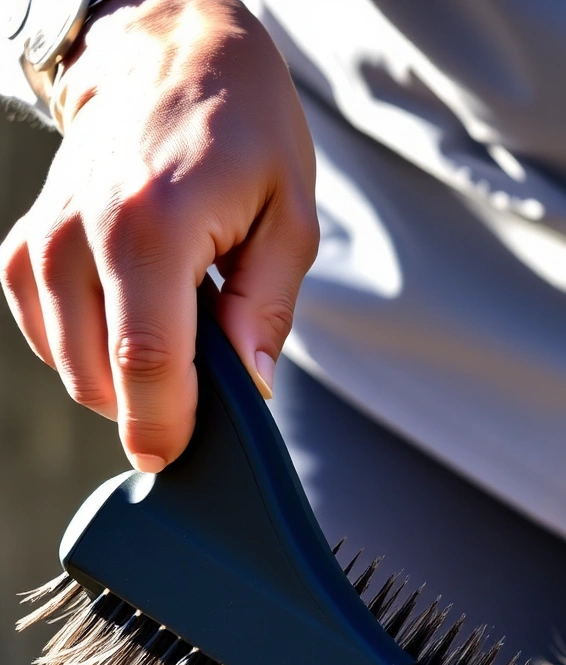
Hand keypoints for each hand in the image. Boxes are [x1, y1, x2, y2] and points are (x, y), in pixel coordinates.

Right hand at [2, 0, 317, 471]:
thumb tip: (249, 387)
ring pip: (68, 363)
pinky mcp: (22, 248)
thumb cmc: (242, 129)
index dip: (162, 426)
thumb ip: (268, 307)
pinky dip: (89, 349)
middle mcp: (81, 236)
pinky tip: (134, 319)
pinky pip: (45, 334)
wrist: (166, 55)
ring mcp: (42, 241)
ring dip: (122, 378)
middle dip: (153, 406)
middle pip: (100, 374)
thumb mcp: (290, 214)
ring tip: (177, 333)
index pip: (146, 362)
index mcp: (153, 228)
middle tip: (207, 387)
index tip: (179, 460)